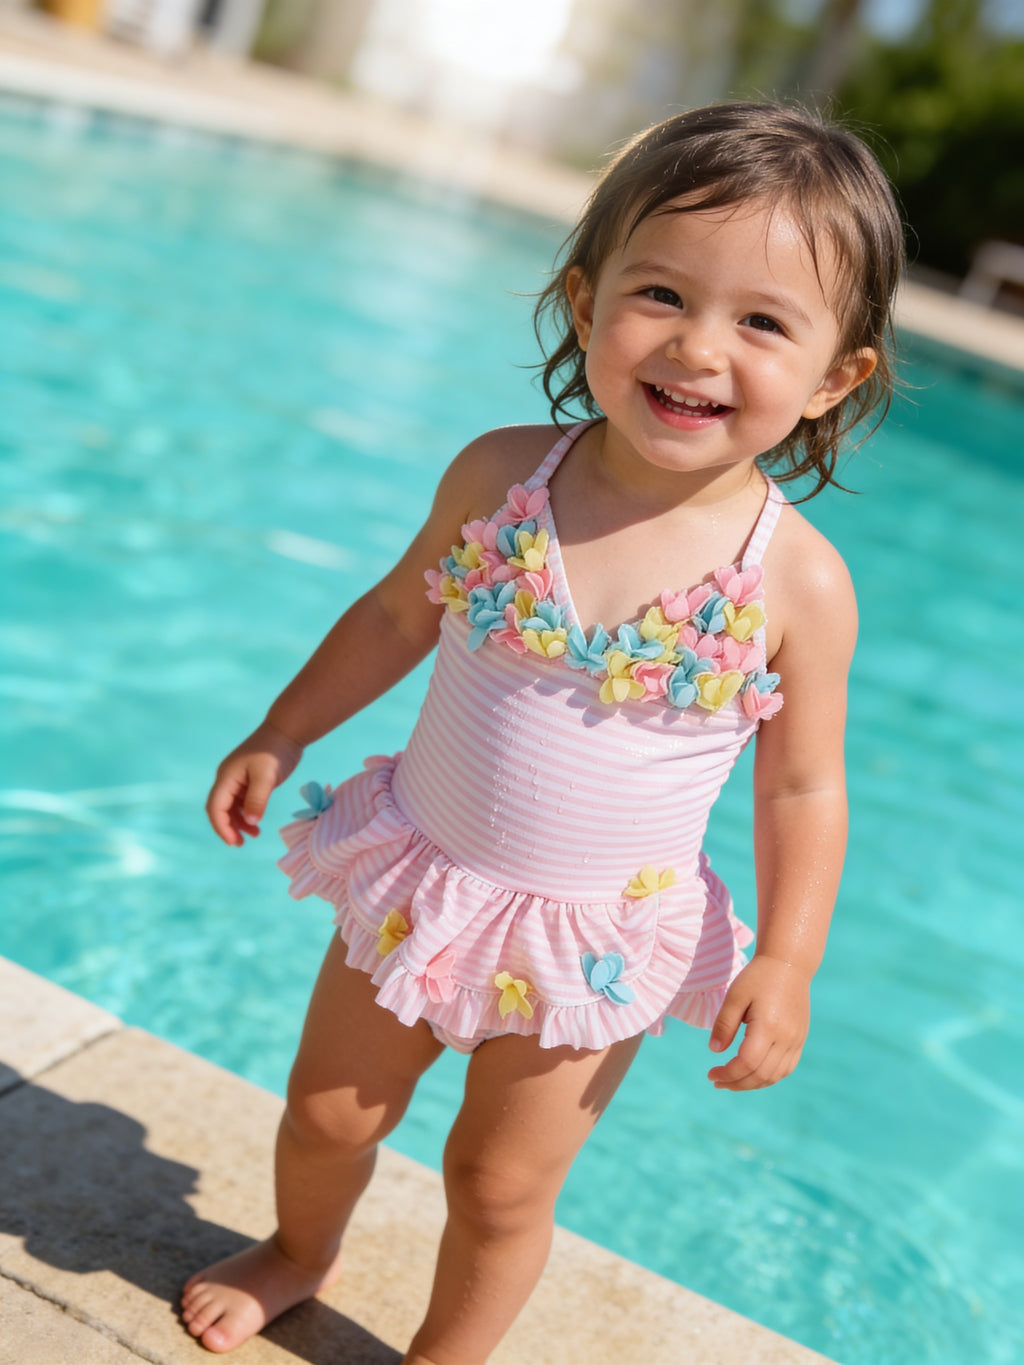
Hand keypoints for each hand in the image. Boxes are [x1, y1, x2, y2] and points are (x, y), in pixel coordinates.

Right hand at [206, 721, 303, 846]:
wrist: (286, 731)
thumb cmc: (275, 751)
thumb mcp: (267, 777)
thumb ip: (258, 799)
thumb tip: (251, 822)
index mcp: (226, 777)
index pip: (216, 807)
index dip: (222, 827)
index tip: (234, 842)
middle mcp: (228, 779)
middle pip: (219, 809)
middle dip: (227, 827)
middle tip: (240, 844)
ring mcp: (237, 779)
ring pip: (231, 807)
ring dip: (238, 822)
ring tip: (254, 835)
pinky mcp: (248, 780)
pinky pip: (241, 801)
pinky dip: (247, 814)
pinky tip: (257, 823)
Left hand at [706, 955, 810, 1090]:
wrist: (789, 964)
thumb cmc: (758, 977)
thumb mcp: (734, 996)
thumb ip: (724, 1024)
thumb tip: (715, 1051)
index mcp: (768, 1027)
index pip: (746, 1063)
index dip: (727, 1074)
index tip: (710, 1074)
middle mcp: (786, 1038)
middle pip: (760, 1075)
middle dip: (736, 1083)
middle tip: (717, 1081)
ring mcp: (796, 1040)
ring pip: (775, 1076)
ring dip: (752, 1084)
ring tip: (732, 1081)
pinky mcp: (800, 1039)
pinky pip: (786, 1068)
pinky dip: (768, 1077)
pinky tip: (752, 1074)